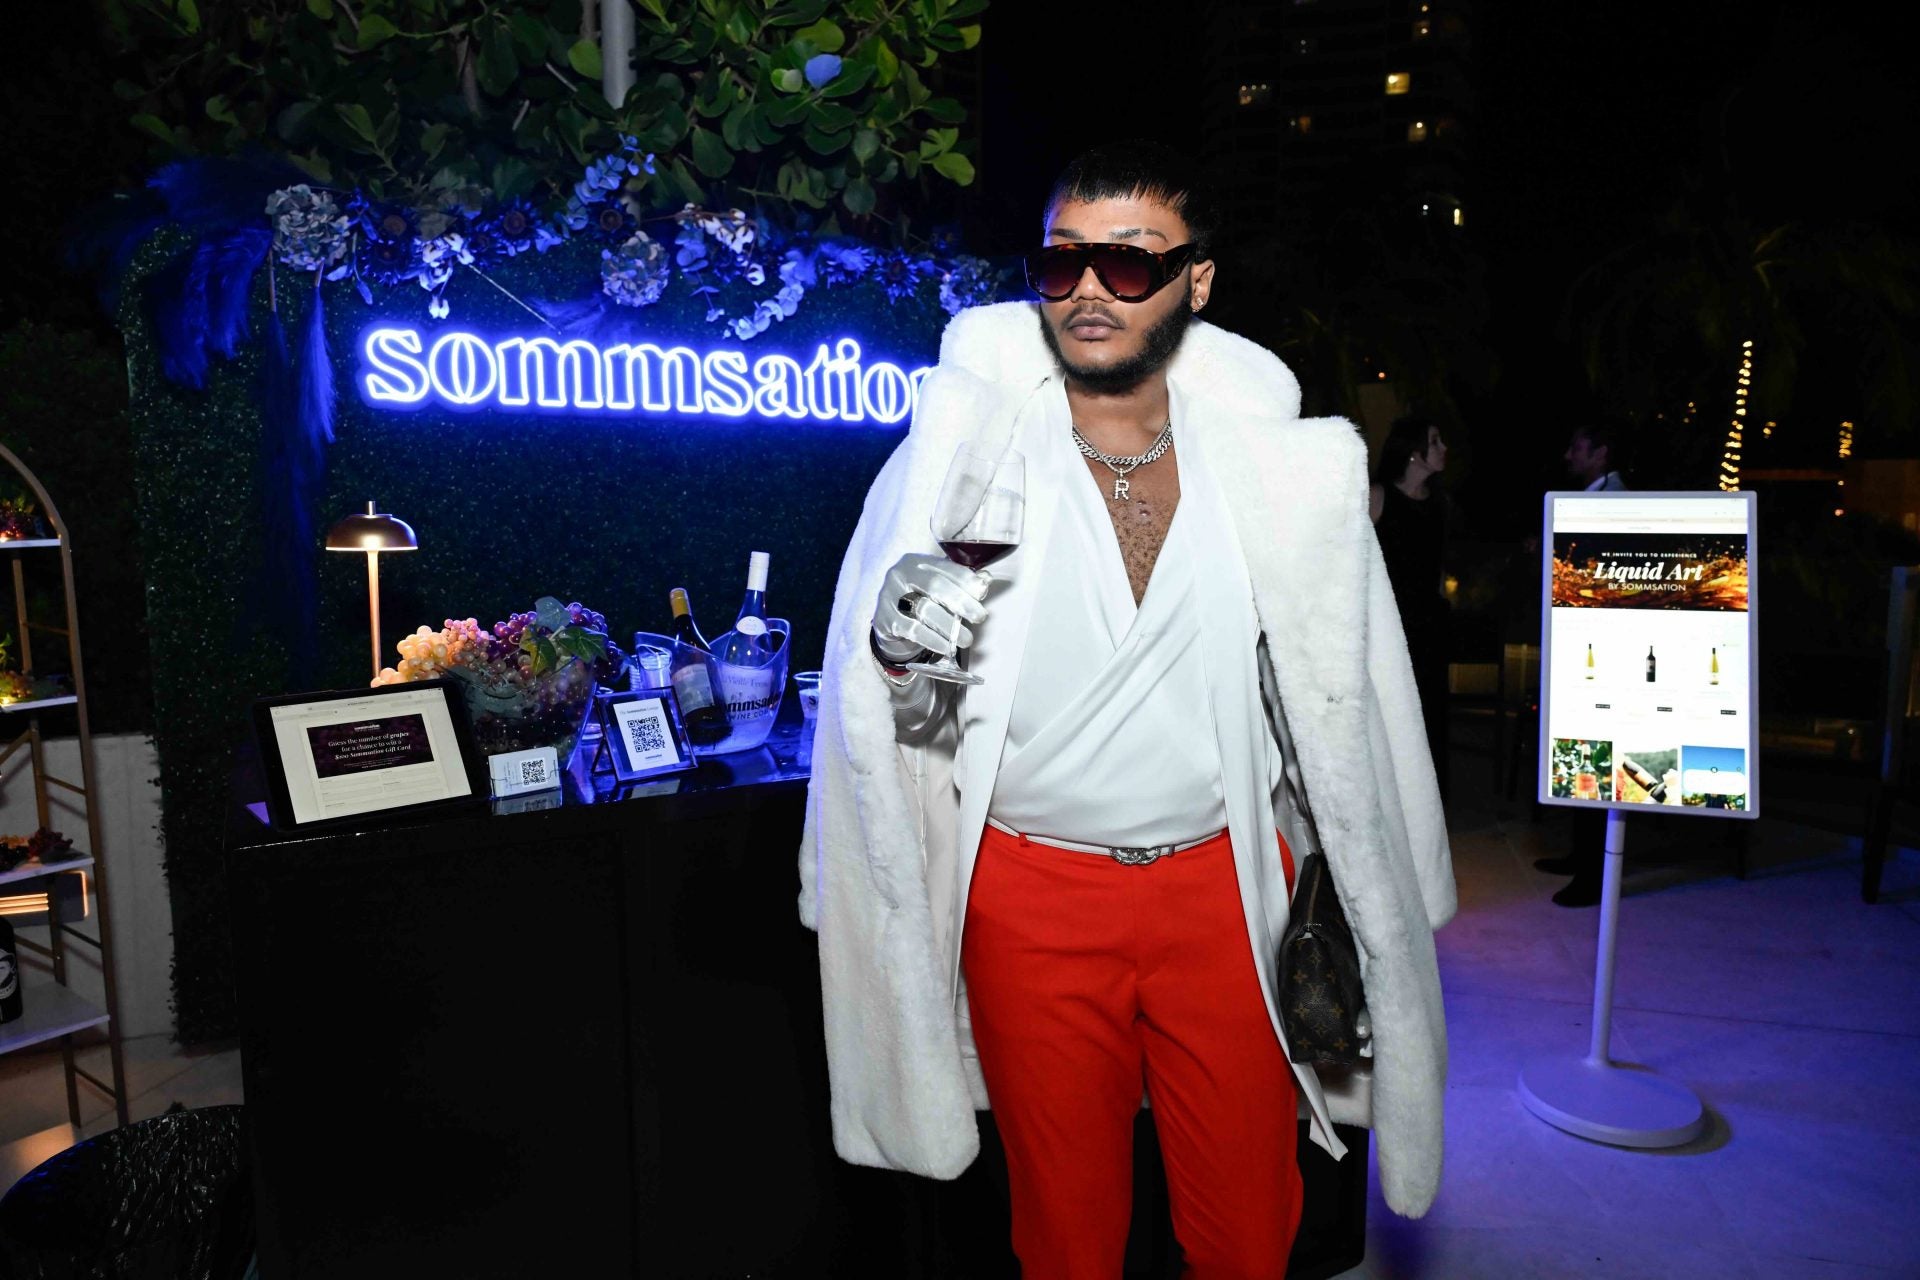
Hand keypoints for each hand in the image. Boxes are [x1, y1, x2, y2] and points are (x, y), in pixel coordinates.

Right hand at [872, 552, 988, 661]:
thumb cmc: (920, 600)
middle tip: (979, 617)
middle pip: (935, 586)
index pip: (945, 567)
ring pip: (924, 609)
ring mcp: (889, 596)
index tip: (982, 593)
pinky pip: (913, 630)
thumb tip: (985, 580)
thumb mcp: (938, 587)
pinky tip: (947, 647)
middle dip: (961, 602)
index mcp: (917, 562)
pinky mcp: (885, 620)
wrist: (890, 622)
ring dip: (950, 626)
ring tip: (966, 639)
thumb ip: (961, 583)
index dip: (966, 580)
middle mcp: (900, 574)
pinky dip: (933, 640)